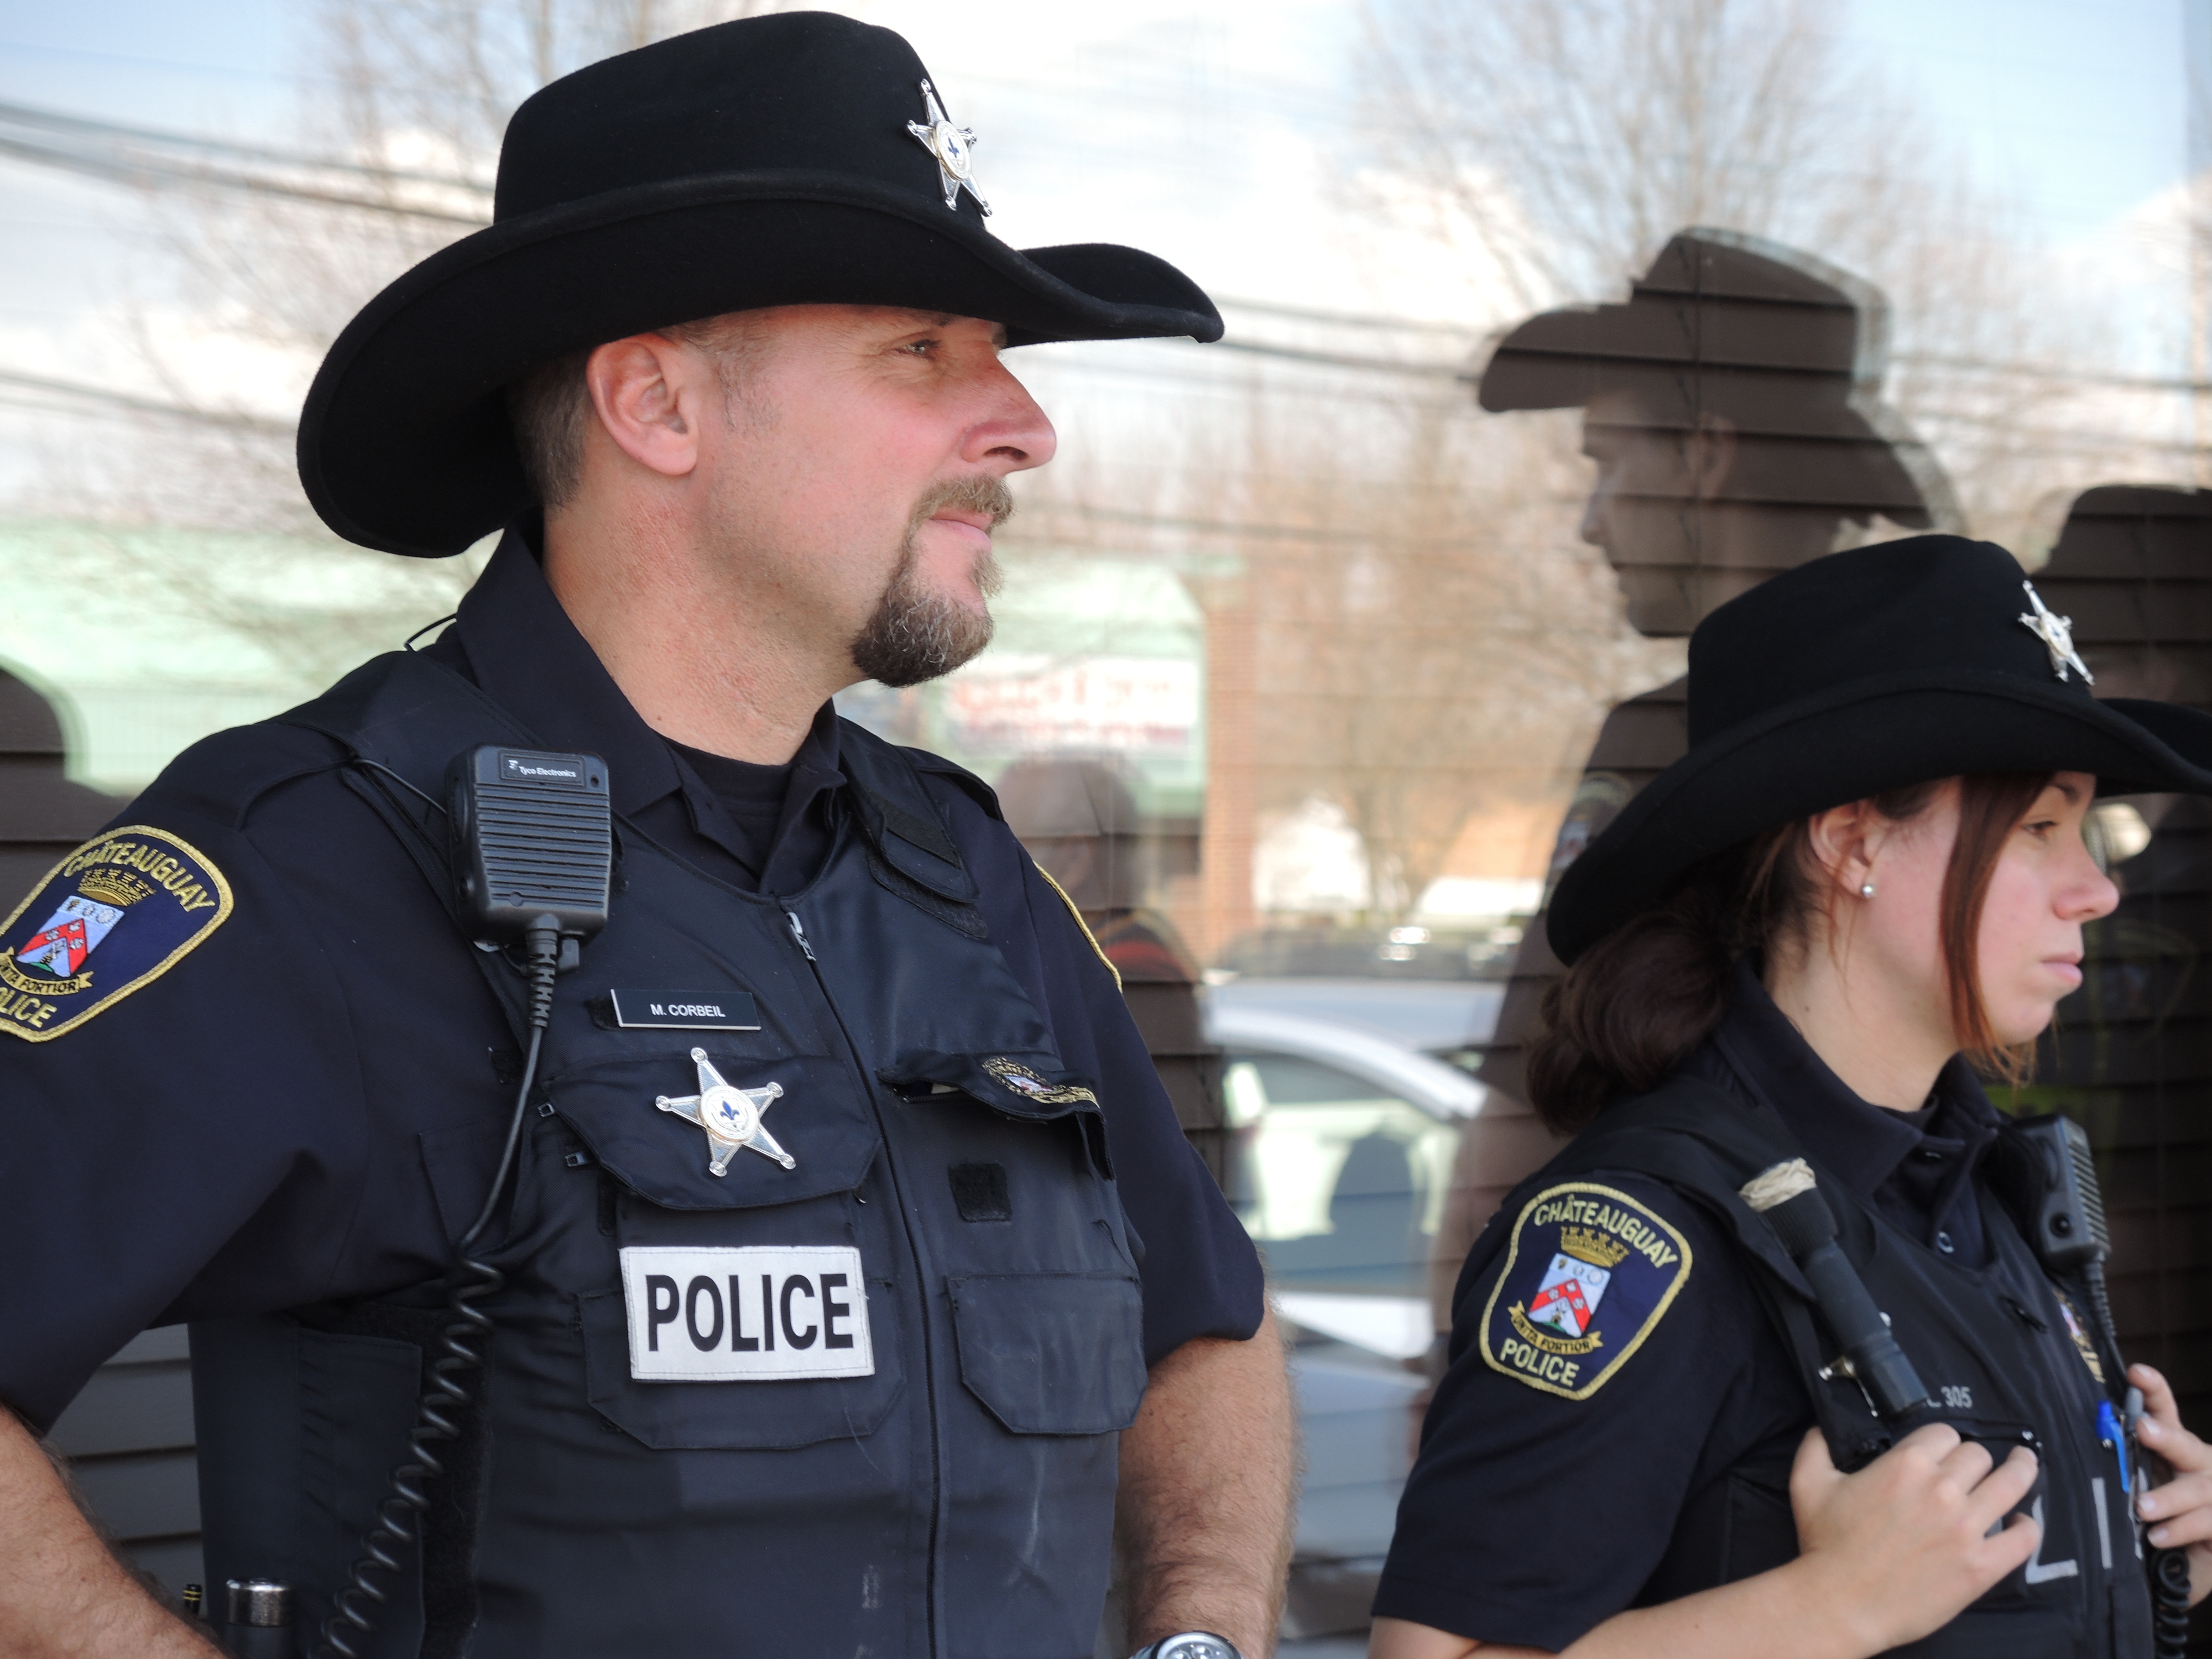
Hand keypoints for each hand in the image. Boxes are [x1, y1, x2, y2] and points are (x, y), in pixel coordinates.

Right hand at [1788, 1422, 2041, 1651]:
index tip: (1941, 1452)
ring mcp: (1966, 1529)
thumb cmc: (1824, 1543)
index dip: (1943, 1440)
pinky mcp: (1981, 1566)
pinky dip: (2028, 1527)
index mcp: (1905, 1464)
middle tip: (1970, 1469)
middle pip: (1978, 1455)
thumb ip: (1816, 1445)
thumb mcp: (1808, 1482)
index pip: (1944, 1433)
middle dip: (1973, 1459)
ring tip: (2024, 1465)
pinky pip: (2023, 1539)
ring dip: (2021, 1470)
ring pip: (2011, 1484)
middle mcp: (1942, 1489)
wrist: (1840, 1603)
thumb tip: (1822, 1427)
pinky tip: (2021, 1523)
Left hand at [2129, 1363, 2211, 1605]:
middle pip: (2186, 1444)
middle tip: (2144, 1430)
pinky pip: (2206, 1522)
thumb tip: (2064, 1449)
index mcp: (2173, 1448)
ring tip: (2142, 1507)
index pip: (2165, 1412)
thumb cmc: (2151, 1517)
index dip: (2154, 1391)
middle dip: (2166, 1436)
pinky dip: (2181, 1528)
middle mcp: (2197, 1464)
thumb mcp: (2132, 1487)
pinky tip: (2158, 1536)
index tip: (2135, 1372)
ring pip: (2198, 1487)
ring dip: (2169, 1496)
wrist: (2186, 1560)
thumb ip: (2115, 1466)